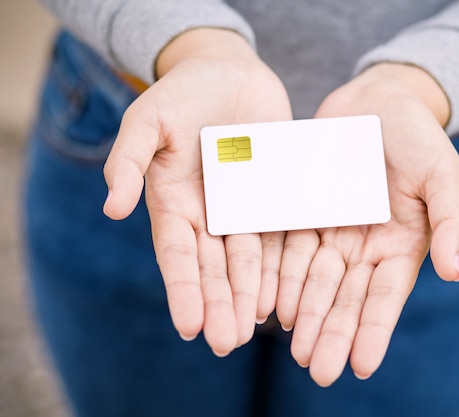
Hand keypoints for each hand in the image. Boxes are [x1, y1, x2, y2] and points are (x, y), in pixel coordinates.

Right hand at [102, 28, 291, 354]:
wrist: (229, 72)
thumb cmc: (182, 93)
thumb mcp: (148, 120)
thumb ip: (128, 160)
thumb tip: (111, 209)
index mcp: (173, 203)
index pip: (176, 254)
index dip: (183, 289)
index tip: (190, 325)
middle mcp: (208, 215)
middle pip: (214, 267)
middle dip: (220, 304)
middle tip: (226, 342)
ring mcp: (243, 209)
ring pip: (248, 260)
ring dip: (252, 295)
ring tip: (256, 329)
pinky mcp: (274, 197)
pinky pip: (282, 234)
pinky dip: (283, 264)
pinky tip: (290, 292)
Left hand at [276, 63, 458, 385]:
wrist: (379, 100)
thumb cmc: (419, 136)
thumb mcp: (443, 174)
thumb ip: (451, 221)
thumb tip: (453, 271)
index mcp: (401, 245)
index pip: (386, 296)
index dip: (374, 331)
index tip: (361, 366)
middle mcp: (364, 247)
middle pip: (346, 298)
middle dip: (333, 334)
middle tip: (317, 371)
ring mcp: (333, 231)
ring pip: (314, 281)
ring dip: (304, 314)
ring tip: (294, 347)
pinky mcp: (304, 212)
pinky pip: (289, 248)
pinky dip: (281, 276)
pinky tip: (270, 303)